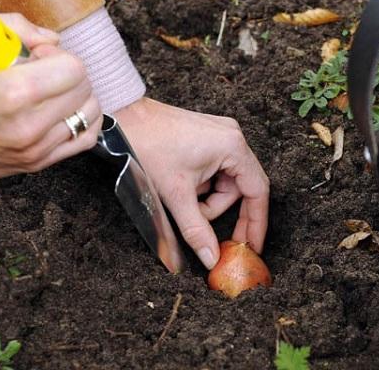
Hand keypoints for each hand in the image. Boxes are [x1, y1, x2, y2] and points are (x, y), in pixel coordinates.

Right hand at [0, 13, 102, 178]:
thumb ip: (15, 25)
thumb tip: (54, 41)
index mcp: (15, 92)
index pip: (74, 69)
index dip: (59, 56)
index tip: (39, 57)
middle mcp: (29, 125)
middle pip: (84, 89)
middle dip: (68, 74)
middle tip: (44, 74)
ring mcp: (36, 148)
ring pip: (90, 114)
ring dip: (78, 97)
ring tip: (54, 93)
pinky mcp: (39, 163)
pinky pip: (85, 140)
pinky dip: (82, 122)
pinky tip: (64, 112)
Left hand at [115, 97, 268, 268]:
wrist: (121, 120)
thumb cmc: (148, 146)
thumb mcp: (175, 195)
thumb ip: (197, 230)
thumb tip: (212, 257)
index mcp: (233, 147)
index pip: (257, 191)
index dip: (256, 222)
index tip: (252, 245)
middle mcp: (232, 137)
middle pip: (240, 187)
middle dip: (221, 211)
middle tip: (215, 236)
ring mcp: (220, 134)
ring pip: (225, 181)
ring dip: (207, 199)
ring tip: (183, 200)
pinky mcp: (206, 136)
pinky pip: (215, 169)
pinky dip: (201, 186)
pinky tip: (181, 186)